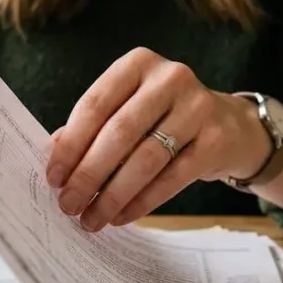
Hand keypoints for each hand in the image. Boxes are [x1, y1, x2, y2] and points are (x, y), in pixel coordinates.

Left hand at [46, 47, 272, 230]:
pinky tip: (122, 216)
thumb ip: (94, 127)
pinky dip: (142, 202)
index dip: (71, 144)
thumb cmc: (164, 118)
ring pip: (146, 158)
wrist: (229, 126)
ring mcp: (197, 107)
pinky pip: (172, 178)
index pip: (95, 104)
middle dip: (88, 174)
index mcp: (138, 64)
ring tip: (92, 219)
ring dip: (113, 195)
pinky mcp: (215, 140)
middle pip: (119, 132)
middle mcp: (170, 78)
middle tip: (68, 204)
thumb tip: (55, 158)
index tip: (53, 177)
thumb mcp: (128, 109)